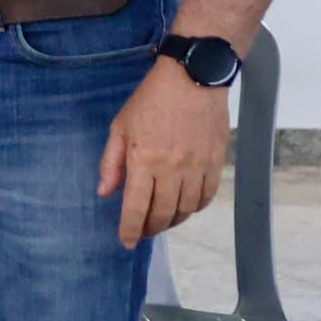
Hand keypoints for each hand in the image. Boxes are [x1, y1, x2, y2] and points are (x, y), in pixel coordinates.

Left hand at [101, 57, 231, 244]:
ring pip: (186, 209)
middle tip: (143, 231)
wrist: (193, 78)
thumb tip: (105, 193)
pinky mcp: (216, 162)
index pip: (136, 208)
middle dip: (150, 228)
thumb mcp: (120, 127)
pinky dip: (195, 207)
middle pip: (163, 213)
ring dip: (173, 221)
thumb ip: (111, 163)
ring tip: (162, 220)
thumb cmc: (151, 100)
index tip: (126, 242)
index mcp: (143, 161)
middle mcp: (171, 169)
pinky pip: (207, 196)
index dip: (130, 230)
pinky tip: (185, 206)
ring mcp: (197, 167)